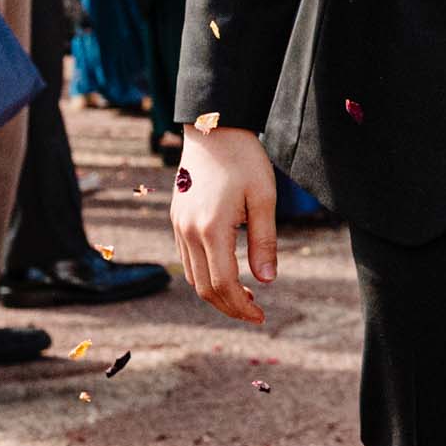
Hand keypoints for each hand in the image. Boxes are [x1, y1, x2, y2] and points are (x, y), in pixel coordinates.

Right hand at [171, 123, 278, 323]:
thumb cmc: (244, 159)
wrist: (213, 129)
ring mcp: (179, 226)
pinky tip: (227, 273)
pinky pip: (188, 260)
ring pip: (193, 277)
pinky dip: (205, 275)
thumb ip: (265, 241)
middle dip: (229, 306)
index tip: (261, 317)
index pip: (223, 284)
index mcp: (212, 228)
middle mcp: (189, 231)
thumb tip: (268, 280)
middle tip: (255, 313)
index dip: (242, 306)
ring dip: (216, 294)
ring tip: (245, 296)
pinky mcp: (177, 220)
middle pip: (204, 288)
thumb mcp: (264, 198)